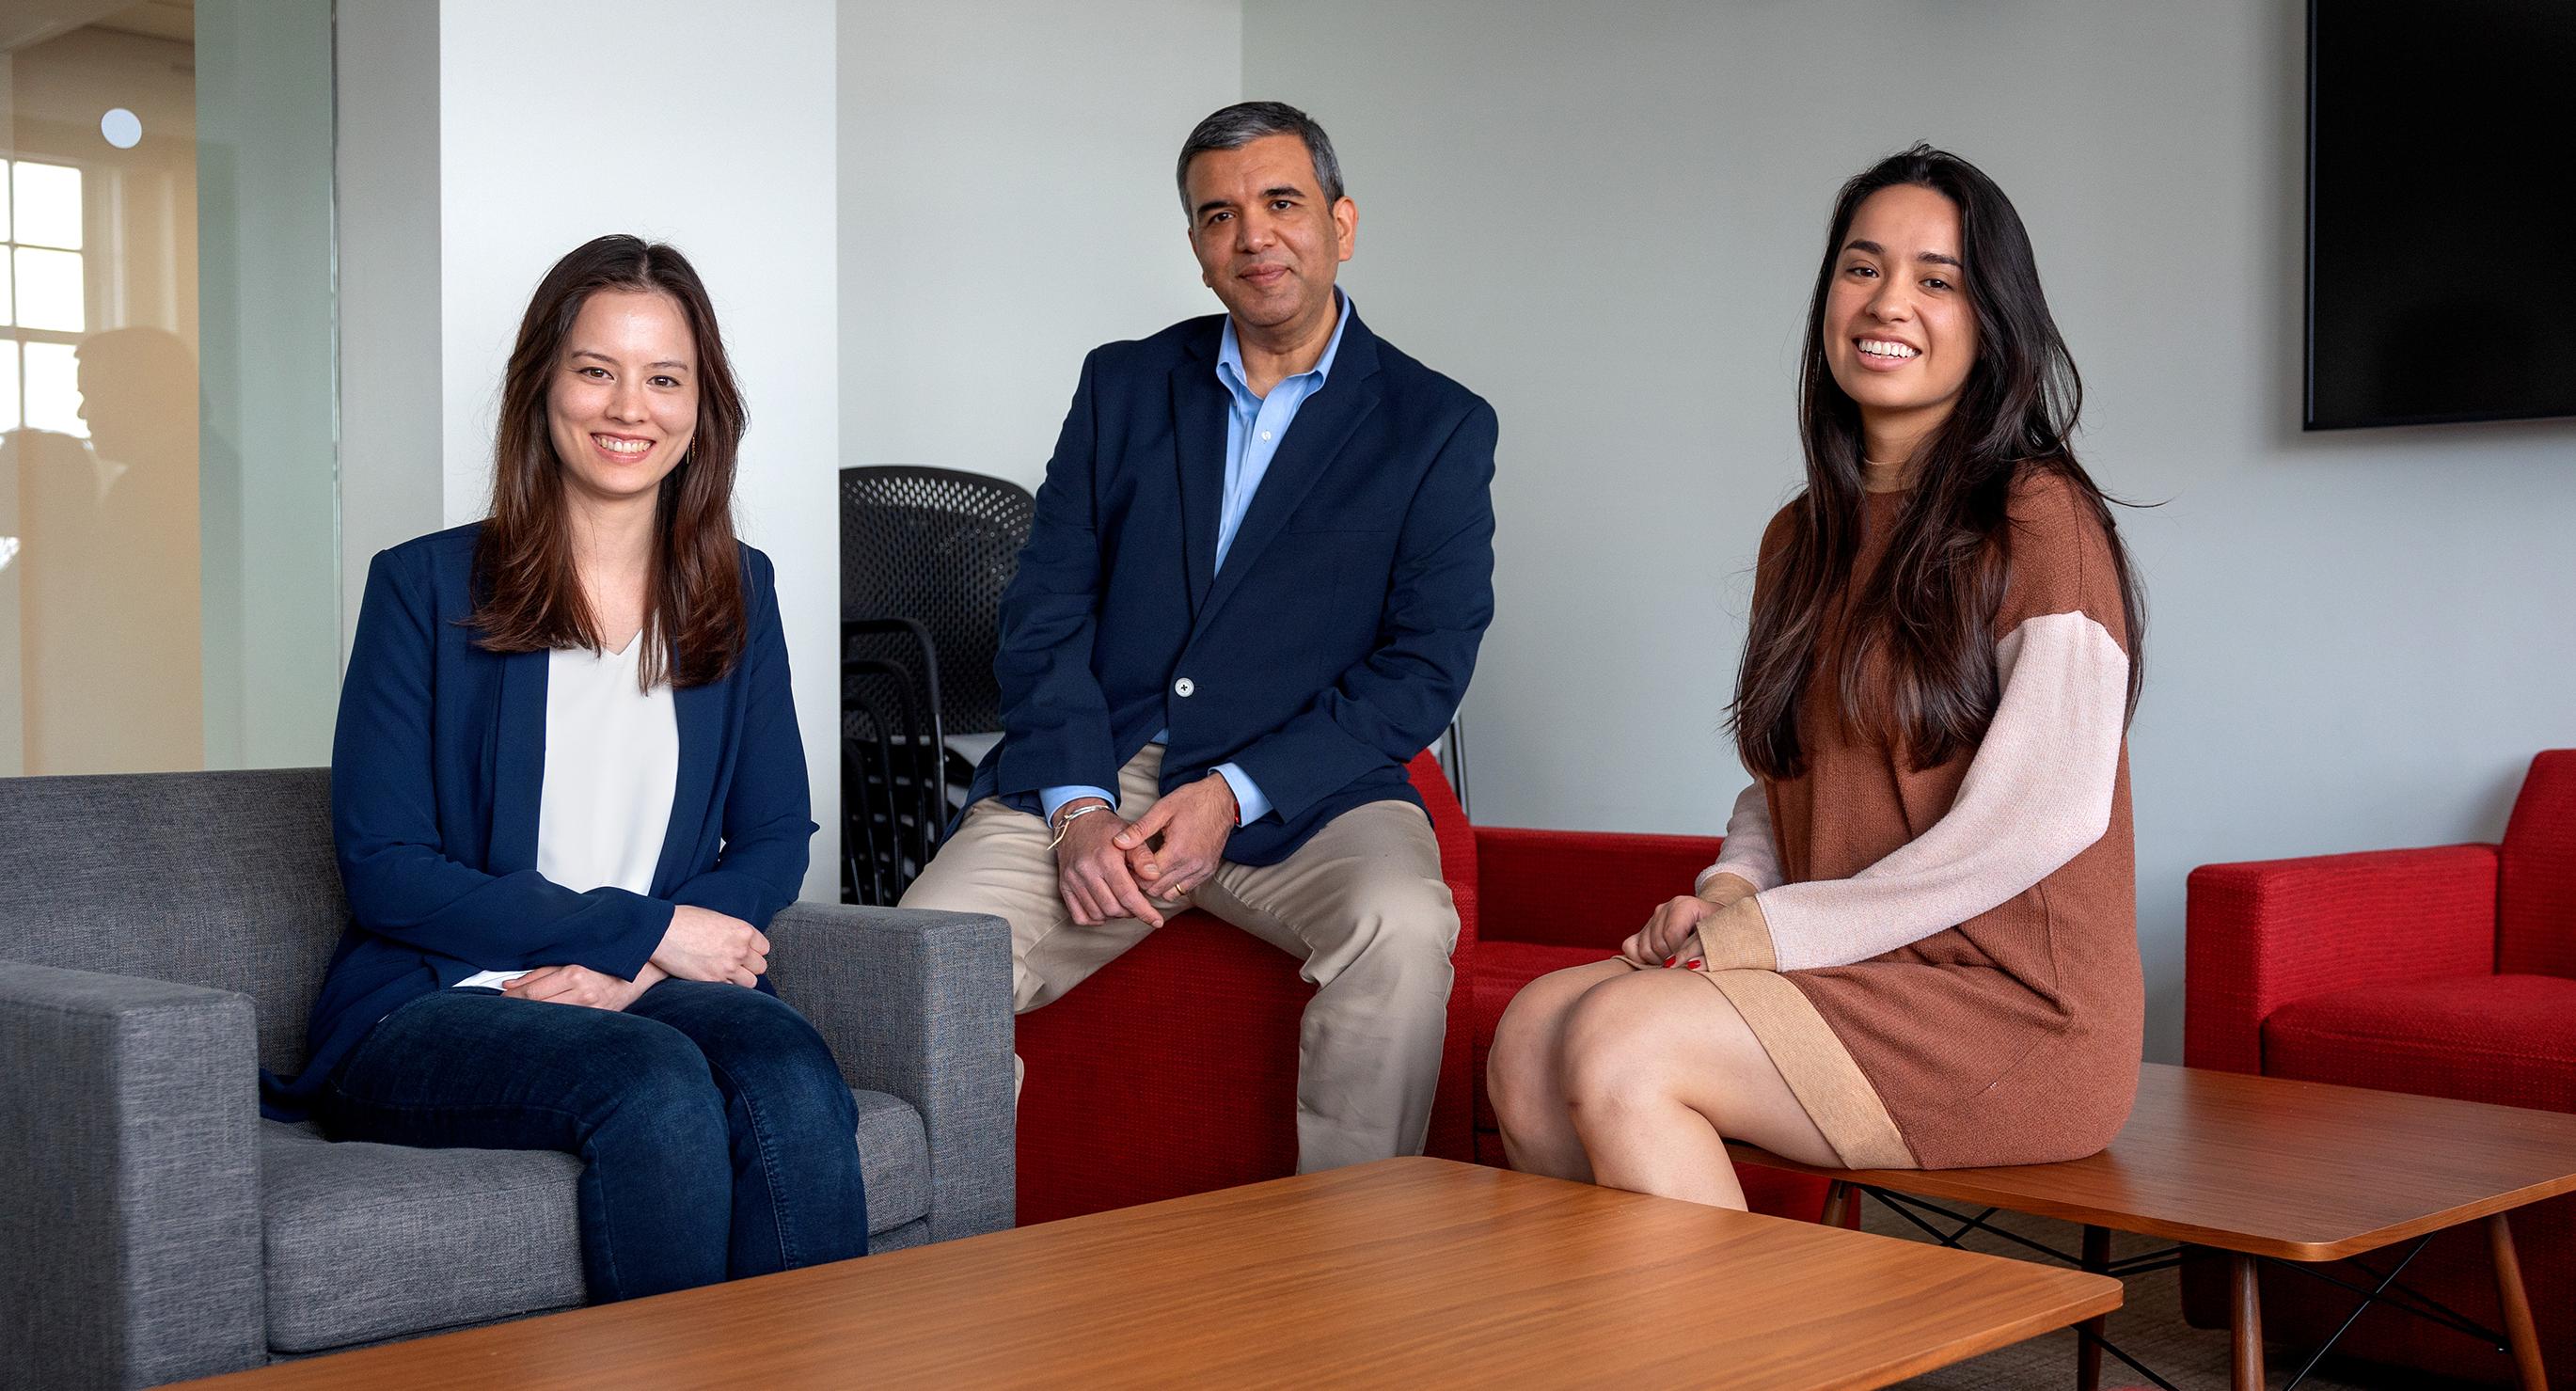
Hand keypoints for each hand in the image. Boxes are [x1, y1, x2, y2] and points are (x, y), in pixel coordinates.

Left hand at [505, 962, 663, 1010]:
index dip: (511, 998)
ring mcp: (593, 1009)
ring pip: (552, 1018)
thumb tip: (510, 984)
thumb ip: (541, 971)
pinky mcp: (600, 1019)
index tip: (500, 998)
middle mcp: (584, 994)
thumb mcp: (573, 957)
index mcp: (576, 973)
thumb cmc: (608, 958)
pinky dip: (554, 1022)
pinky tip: (546, 1021)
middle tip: (504, 1009)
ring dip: (535, 1017)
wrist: (644, 967)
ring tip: (522, 1015)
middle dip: (518, 1008)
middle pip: (538, 1007)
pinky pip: (570, 1023)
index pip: (532, 992)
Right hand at [652, 904, 768, 986]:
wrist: (661, 932)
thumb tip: (740, 941)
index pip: (764, 948)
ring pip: (750, 982)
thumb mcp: (717, 919)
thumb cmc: (684, 921)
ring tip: (728, 974)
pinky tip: (715, 978)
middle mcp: (740, 949)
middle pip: (760, 966)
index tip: (746, 952)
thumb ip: (733, 932)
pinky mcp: (713, 981)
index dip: (754, 951)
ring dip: (741, 979)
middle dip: (750, 966)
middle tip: (736, 964)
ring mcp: (728, 967)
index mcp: (743, 930)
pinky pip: (731, 990)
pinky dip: (726, 986)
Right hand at [1053, 800, 1165, 926]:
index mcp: (1105, 859)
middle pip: (1112, 908)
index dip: (1144, 912)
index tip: (1157, 921)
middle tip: (1138, 904)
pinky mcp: (1064, 885)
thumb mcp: (1131, 836)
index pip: (1127, 895)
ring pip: (1097, 914)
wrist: (1077, 821)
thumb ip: (1143, 857)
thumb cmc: (1108, 830)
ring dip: (1114, 915)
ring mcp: (1072, 880)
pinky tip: (1104, 909)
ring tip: (1123, 903)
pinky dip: (1094, 918)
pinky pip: (1079, 915)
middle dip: (1130, 912)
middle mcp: (1086, 871)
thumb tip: (1154, 877)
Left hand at [1118, 774, 1235, 900]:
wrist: (1223, 798)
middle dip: (1142, 882)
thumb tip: (1117, 843)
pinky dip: (1173, 884)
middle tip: (1135, 867)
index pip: (1146, 878)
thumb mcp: (1163, 809)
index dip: (1133, 873)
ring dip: (1157, 886)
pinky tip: (1167, 870)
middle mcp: (1191, 865)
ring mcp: (1202, 870)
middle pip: (1156, 889)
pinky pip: (1185, 889)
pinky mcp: (1208, 871)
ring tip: (1150, 869)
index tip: (1128, 863)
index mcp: (1177, 851)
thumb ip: (1140, 829)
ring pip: (1170, 894)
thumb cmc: (1192, 800)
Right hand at [1620, 894, 1722, 966]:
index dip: (1680, 954)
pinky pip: (1630, 946)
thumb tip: (1690, 965)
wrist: (1714, 925)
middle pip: (1658, 943)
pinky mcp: (1643, 929)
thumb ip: (1705, 951)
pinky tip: (1659, 961)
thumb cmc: (1718, 933)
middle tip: (1686, 963)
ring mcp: (1652, 918)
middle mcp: (1664, 908)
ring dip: (1659, 961)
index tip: (1693, 961)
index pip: (1671, 935)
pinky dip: (1641, 958)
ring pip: (1645, 948)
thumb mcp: (1718, 939)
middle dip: (1671, 959)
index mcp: (1683, 904)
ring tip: (1676, 962)